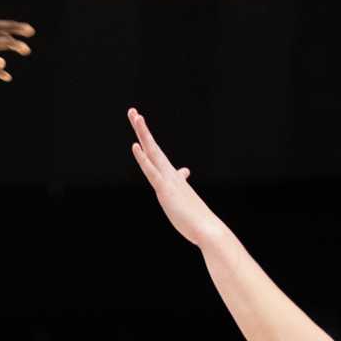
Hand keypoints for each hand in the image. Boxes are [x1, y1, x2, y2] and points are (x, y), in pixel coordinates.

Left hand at [128, 108, 218, 244]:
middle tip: (133, 111)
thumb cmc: (195, 218)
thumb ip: (181, 191)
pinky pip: (151, 171)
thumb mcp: (183, 203)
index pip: (157, 157)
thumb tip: (184, 176)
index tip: (140, 130)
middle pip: (152, 147)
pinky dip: (143, 158)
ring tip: (136, 115)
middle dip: (142, 129)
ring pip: (152, 152)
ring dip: (143, 133)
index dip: (148, 144)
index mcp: (171, 178)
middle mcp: (169, 174)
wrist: (207, 229)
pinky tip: (135, 145)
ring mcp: (167, 180)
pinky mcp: (165, 190)